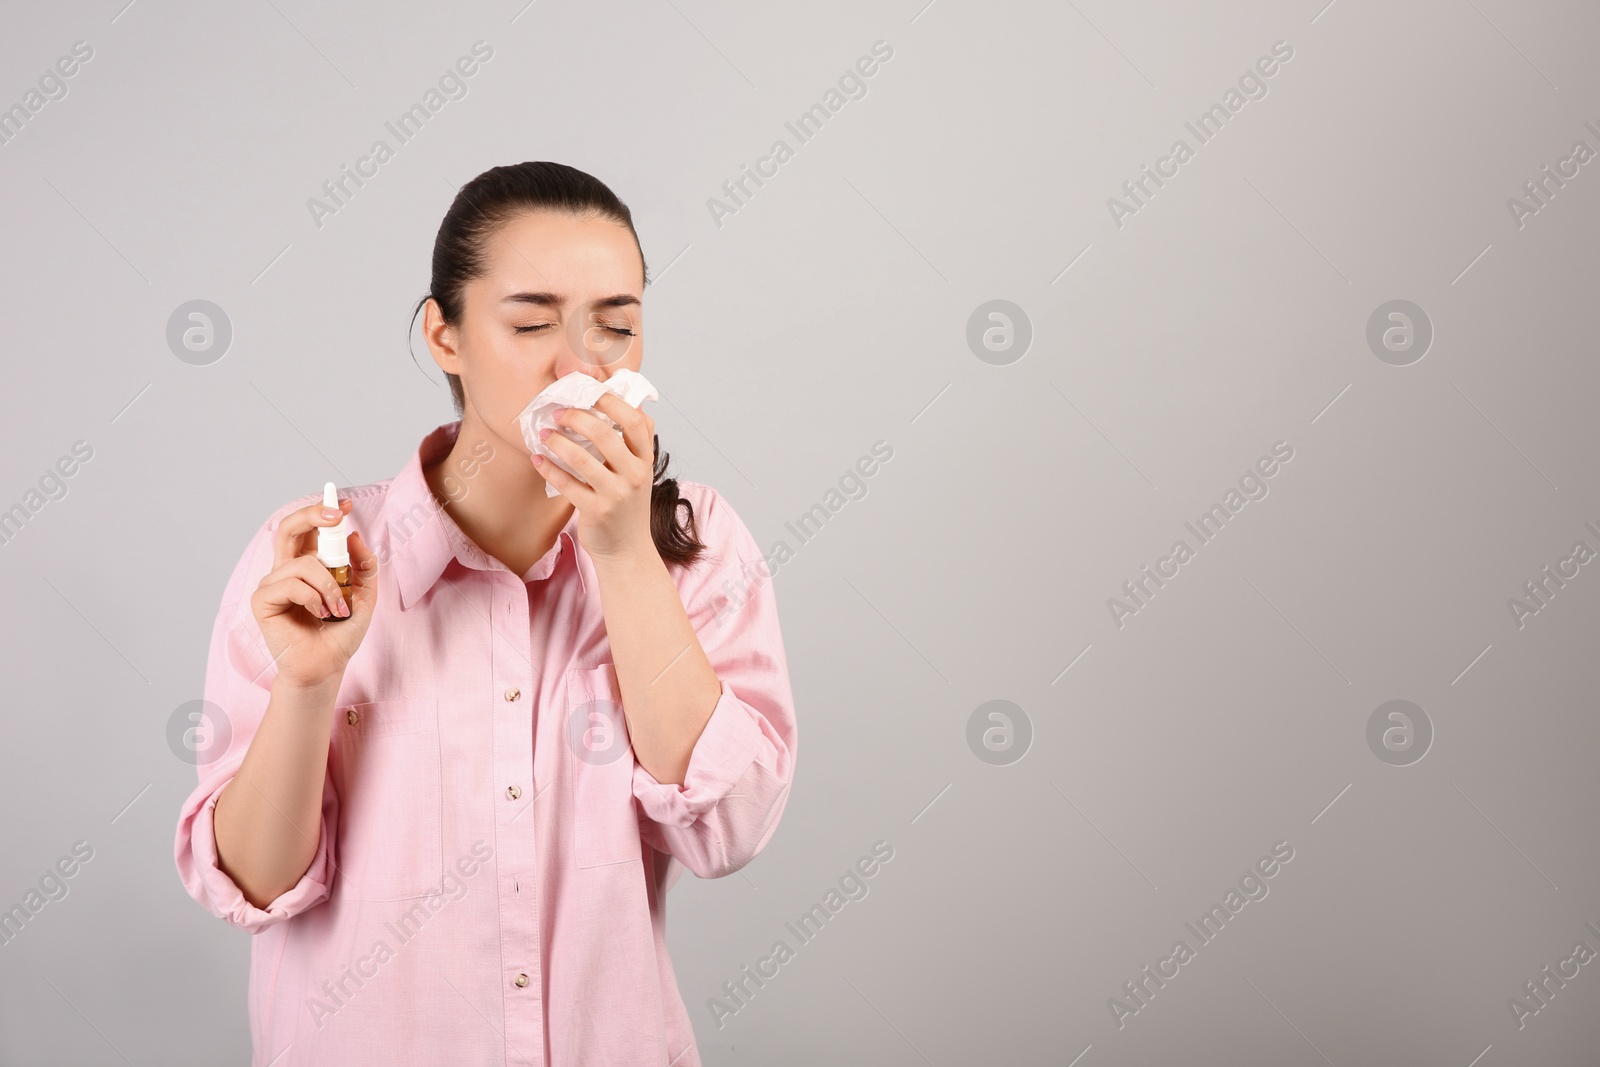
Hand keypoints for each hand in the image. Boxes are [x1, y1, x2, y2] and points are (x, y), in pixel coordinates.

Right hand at [249, 496, 378, 689]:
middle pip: (289, 527)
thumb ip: (363, 566)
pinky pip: (292, 585)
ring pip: (303, 563)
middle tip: (337, 516)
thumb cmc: (341, 632)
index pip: (309, 529)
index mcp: (308, 564)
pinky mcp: (263, 601)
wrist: (327, 665)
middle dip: (312, 515)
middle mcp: (287, 570)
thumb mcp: (364, 595)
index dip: (323, 511)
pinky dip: (314, 598)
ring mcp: (272, 583)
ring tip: (339, 609)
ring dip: (330, 585)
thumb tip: (354, 535)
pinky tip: (320, 615)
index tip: (346, 504)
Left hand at [533, 391, 656, 563]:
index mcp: (646, 459)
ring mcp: (617, 494)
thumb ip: (627, 443)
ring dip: (558, 442)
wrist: (627, 550)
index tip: (590, 390)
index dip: (612, 401)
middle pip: (605, 434)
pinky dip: (549, 469)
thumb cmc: (626, 505)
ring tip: (543, 433)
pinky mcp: (597, 511)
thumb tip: (606, 404)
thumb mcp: (637, 472)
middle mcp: (635, 474)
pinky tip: (537, 459)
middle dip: (576, 417)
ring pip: (582, 459)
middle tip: (557, 412)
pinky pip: (568, 484)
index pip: (636, 420)